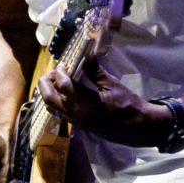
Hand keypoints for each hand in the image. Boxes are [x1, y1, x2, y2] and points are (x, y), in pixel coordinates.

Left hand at [37, 59, 168, 146]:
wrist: (139, 127)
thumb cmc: (128, 104)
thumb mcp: (113, 84)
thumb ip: (94, 71)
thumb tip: (85, 55)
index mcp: (88, 103)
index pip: (64, 86)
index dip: (59, 72)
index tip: (63, 64)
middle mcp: (79, 115)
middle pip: (50, 99)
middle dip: (45, 84)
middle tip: (51, 73)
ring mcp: (78, 122)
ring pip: (52, 109)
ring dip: (48, 93)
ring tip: (55, 82)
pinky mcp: (80, 126)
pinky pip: (59, 114)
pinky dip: (55, 102)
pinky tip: (63, 93)